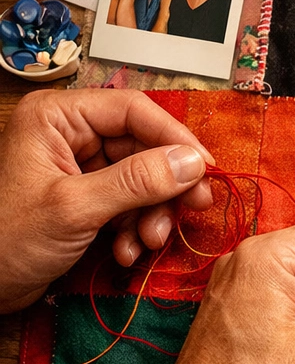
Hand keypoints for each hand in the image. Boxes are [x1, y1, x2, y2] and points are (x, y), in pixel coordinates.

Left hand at [0, 90, 213, 313]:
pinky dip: (136, 229)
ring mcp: (79, 167)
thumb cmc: (5, 240)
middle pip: (144, 147)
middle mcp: (70, 135)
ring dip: (152, 214)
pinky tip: (127, 251)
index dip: (175, 138)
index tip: (206, 168)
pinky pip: (130, 204)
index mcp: (58, 118)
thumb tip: (192, 163)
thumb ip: (136, 182)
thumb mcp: (76, 208)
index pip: (134, 111)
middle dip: (165, 186)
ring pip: (143, 179)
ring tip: (147, 242)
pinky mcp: (87, 197)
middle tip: (194, 207)